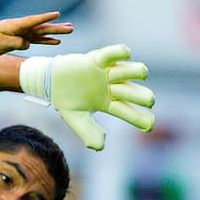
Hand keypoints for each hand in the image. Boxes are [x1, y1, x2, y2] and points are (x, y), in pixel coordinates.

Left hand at [0, 11, 72, 54]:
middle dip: (56, 27)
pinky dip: (47, 40)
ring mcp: (22, 32)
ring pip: (42, 32)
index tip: (57, 14)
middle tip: (71, 27)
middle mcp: (21, 28)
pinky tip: (56, 41)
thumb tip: (27, 44)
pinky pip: (37, 39)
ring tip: (69, 29)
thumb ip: (13, 43)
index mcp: (15, 25)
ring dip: (55, 32)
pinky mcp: (21, 38)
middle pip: (41, 27)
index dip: (44, 18)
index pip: (32, 21)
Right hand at [19, 43, 154, 149]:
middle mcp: (113, 88)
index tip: (149, 125)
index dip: (141, 119)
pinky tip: (126, 54)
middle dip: (142, 96)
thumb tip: (100, 147)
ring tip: (140, 74)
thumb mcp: (75, 119)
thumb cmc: (66, 100)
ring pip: (130, 71)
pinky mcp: (98, 59)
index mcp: (109, 104)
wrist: (49, 82)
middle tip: (149, 100)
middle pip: (134, 92)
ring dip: (136, 72)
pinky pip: (114, 54)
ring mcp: (107, 73)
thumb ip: (87, 133)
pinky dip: (121, 52)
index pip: (128, 112)